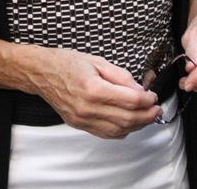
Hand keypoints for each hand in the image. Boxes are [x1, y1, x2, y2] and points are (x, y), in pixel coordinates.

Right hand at [28, 47, 161, 137]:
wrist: (41, 72)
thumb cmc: (66, 63)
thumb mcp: (97, 61)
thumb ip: (120, 76)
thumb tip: (139, 89)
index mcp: (93, 88)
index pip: (131, 100)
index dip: (147, 100)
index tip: (153, 96)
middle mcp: (88, 108)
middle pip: (128, 119)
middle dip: (147, 115)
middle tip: (156, 108)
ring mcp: (83, 119)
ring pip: (119, 130)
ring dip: (138, 125)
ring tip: (146, 116)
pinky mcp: (79, 125)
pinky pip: (106, 134)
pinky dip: (122, 131)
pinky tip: (128, 122)